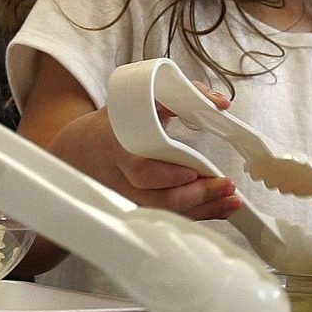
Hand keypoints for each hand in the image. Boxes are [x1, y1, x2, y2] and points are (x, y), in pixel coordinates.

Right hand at [47, 107, 240, 218]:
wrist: (79, 150)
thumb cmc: (115, 122)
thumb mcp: (139, 100)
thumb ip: (180, 95)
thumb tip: (219, 104)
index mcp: (117, 148)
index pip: (140, 170)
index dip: (167, 175)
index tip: (193, 172)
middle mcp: (121, 179)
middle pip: (157, 198)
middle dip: (195, 196)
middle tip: (226, 185)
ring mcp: (128, 198)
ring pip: (165, 212)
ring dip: (202, 210)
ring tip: (233, 202)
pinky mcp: (137, 208)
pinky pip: (168, 216)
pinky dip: (196, 215)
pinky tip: (220, 209)